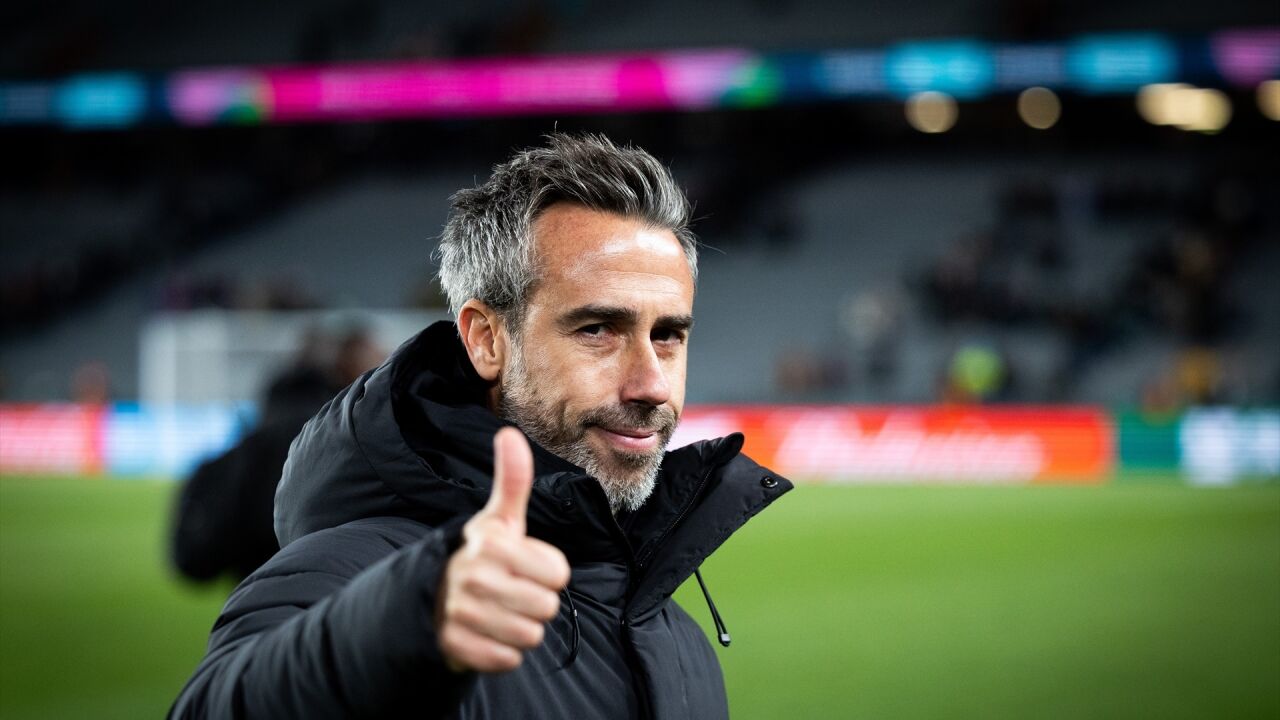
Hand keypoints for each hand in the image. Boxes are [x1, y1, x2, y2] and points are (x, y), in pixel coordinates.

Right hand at [436, 427, 571, 672]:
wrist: (430, 597)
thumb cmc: (479, 556)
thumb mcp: (498, 520)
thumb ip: (511, 481)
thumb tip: (508, 432)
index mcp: (492, 544)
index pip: (559, 572)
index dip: (549, 573)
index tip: (524, 567)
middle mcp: (474, 577)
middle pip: (547, 606)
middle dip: (536, 604)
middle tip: (512, 593)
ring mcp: (461, 613)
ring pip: (530, 636)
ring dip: (520, 629)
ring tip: (499, 613)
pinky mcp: (454, 647)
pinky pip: (508, 660)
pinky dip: (503, 653)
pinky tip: (487, 634)